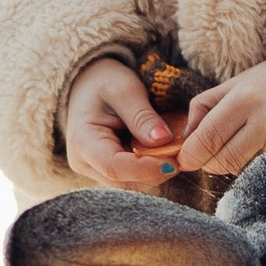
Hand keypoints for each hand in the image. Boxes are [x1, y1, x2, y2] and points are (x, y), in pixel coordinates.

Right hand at [63, 56, 183, 189]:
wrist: (89, 84)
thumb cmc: (104, 81)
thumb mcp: (124, 89)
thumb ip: (142, 116)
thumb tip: (163, 141)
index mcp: (83, 142)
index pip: (114, 167)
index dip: (145, 169)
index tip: (175, 162)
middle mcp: (85, 163)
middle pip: (125, 182)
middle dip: (156, 171)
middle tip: (182, 153)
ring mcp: (96, 170)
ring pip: (133, 184)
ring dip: (156, 171)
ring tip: (175, 149)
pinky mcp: (109, 172)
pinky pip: (134, 178)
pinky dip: (152, 167)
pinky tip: (164, 151)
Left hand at [181, 53, 265, 174]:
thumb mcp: (235, 84)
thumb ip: (203, 108)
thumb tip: (185, 141)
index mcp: (244, 98)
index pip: (206, 139)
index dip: (189, 155)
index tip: (183, 160)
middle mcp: (265, 121)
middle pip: (221, 161)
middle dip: (209, 161)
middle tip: (211, 153)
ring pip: (240, 170)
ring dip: (232, 164)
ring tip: (242, 144)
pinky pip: (262, 173)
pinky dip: (253, 168)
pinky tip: (259, 152)